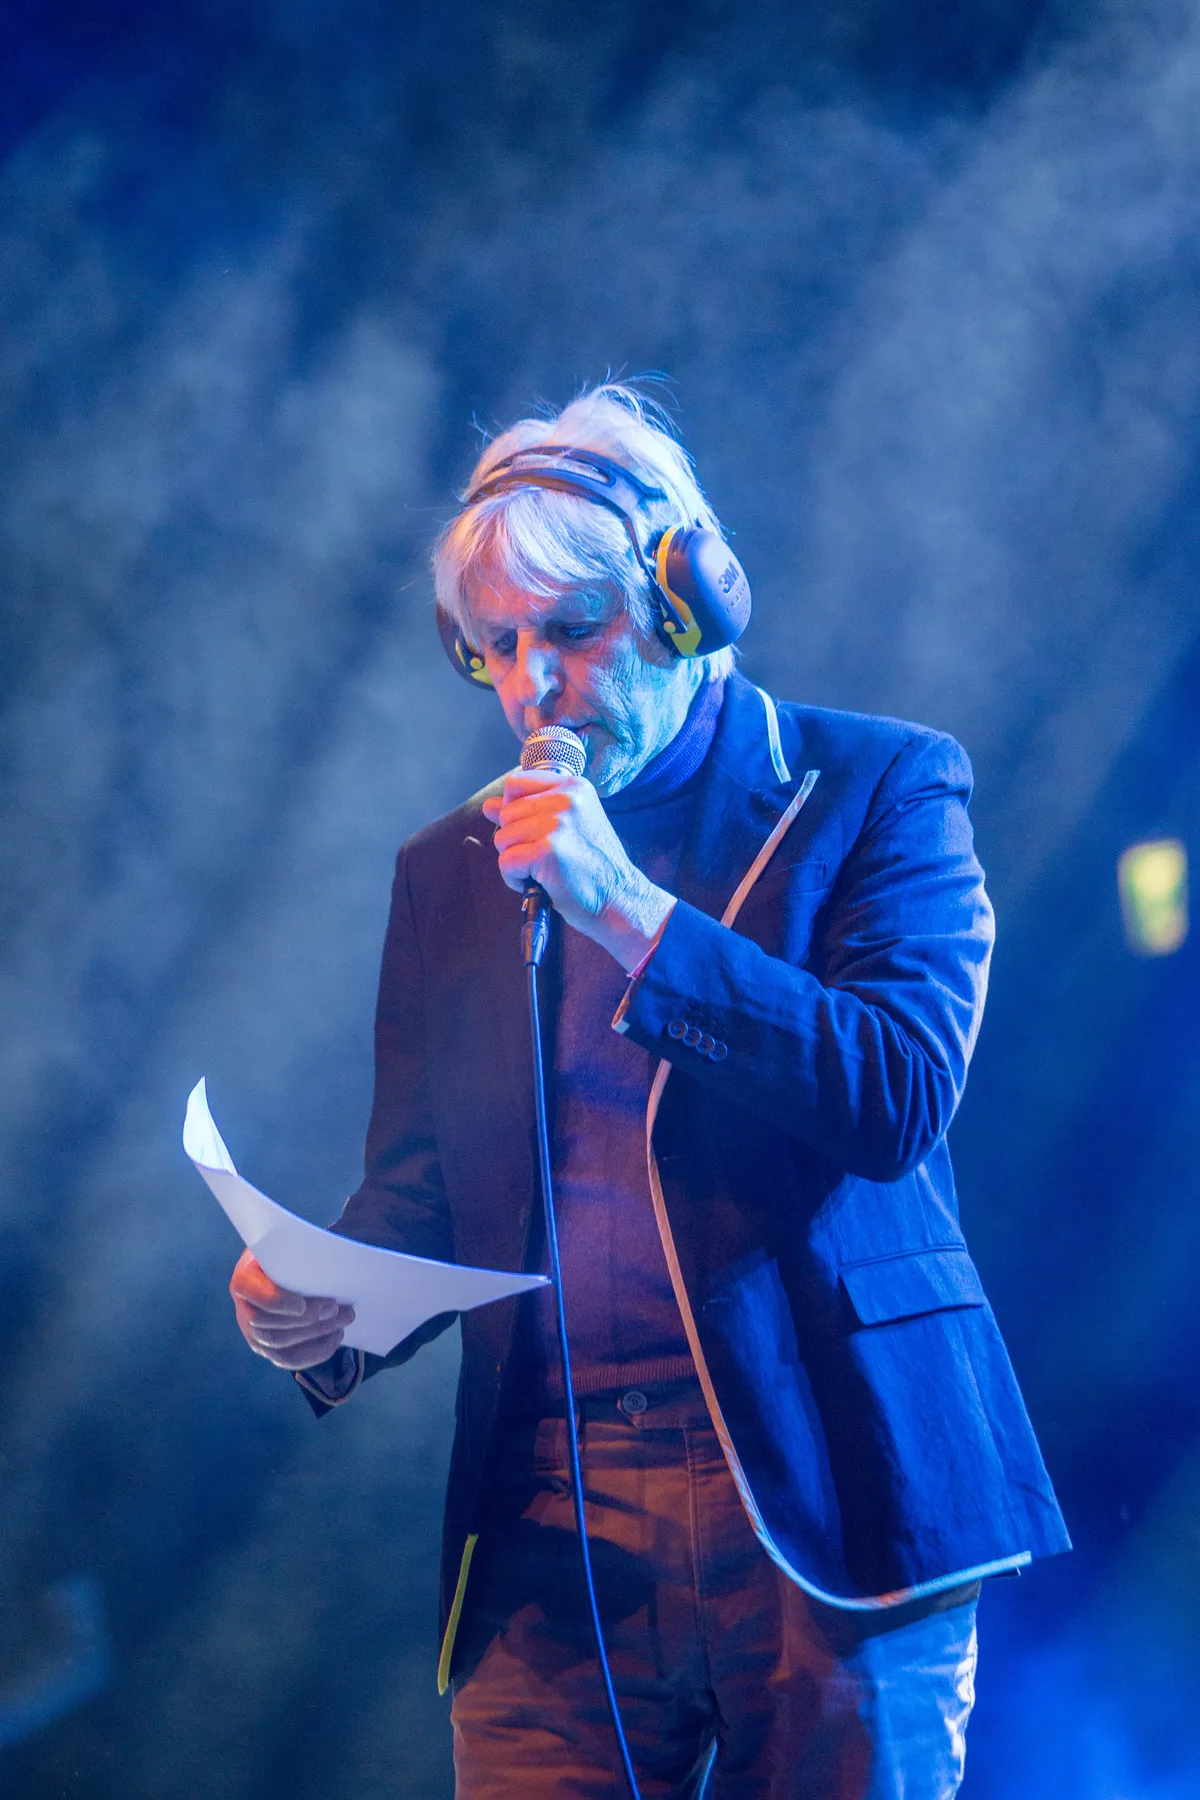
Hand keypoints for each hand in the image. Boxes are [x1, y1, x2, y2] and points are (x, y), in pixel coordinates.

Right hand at [229, 1248, 354, 1370]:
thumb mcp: (288, 1247)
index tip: (301, 1304)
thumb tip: (330, 1266)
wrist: (281, 1270)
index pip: (250, 1292)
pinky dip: (316, 1352)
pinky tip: (336, 1336)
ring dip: (317, 1334)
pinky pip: (289, 1360)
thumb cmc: (287, 1255)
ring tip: (343, 1320)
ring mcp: (253, 1333)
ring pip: (280, 1345)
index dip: (275, 1302)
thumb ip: (299, 1256)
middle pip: (268, 1325)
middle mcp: (243, 1310)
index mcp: (244, 1279)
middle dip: (306, 1320)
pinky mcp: (268, 1349)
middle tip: (336, 1308)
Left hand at [481, 768, 674, 970]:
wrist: (619, 898)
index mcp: (572, 787)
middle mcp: (565, 798)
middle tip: (543, 858)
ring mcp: (557, 824)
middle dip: (515, 841)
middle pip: (506, 813)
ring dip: (516, 861)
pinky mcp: (547, 851)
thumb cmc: (593, 866)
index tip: (532, 832)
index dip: (513, 810)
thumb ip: (527, 810)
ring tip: (543, 871)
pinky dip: (515, 879)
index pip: (516, 783)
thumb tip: (489, 806)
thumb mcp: (566, 827)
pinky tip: (538, 883)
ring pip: (502, 838)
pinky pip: (506, 862)